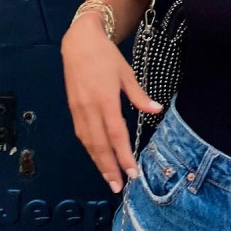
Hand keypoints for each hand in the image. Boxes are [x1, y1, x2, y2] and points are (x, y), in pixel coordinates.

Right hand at [60, 14, 161, 192]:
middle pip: (99, 145)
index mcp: (105, 99)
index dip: (123, 155)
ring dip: (98, 163)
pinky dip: (90, 150)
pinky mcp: (72, 109)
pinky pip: (82, 135)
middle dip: (109, 168)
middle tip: (119, 187)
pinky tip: (98, 158)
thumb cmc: (106, 56)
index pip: (116, 134)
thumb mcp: (126, 73)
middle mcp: (89, 108)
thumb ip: (139, 95)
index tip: (132, 172)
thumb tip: (157, 110)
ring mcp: (78, 110)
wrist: (79, 43)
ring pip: (88, 143)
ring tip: (110, 179)